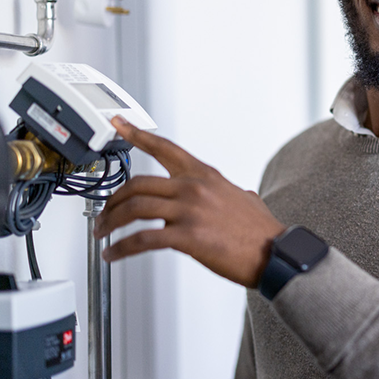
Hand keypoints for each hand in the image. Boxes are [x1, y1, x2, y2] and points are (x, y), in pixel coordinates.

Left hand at [92, 117, 286, 287]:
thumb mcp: (246, 198)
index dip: (137, 134)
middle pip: (138, 184)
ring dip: (111, 221)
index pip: (165, 148)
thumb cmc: (261, 230)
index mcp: (205, 176)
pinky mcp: (187, 237)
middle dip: (113, 199)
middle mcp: (194, 188)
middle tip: (104, 212)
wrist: (275, 253)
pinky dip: (121, 248)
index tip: (119, 124)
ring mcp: (190, 211)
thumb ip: (232, 192)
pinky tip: (113, 254)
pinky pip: (142, 240)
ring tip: (103, 233)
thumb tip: (240, 193)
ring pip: (134, 209)